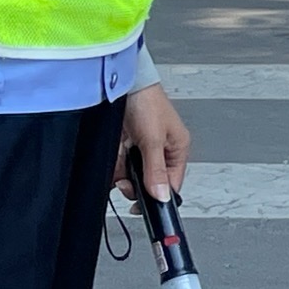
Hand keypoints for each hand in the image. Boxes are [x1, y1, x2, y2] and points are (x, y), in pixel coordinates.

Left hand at [118, 81, 190, 200]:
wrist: (121, 83)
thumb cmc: (147, 101)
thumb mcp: (153, 139)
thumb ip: (156, 170)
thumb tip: (163, 196)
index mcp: (176, 150)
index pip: (171, 184)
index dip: (158, 196)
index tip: (142, 205)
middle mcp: (160, 152)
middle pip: (149, 182)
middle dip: (135, 183)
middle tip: (126, 181)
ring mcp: (140, 149)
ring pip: (131, 175)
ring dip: (121, 172)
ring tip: (119, 158)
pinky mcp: (123, 146)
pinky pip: (117, 165)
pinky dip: (112, 164)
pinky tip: (113, 154)